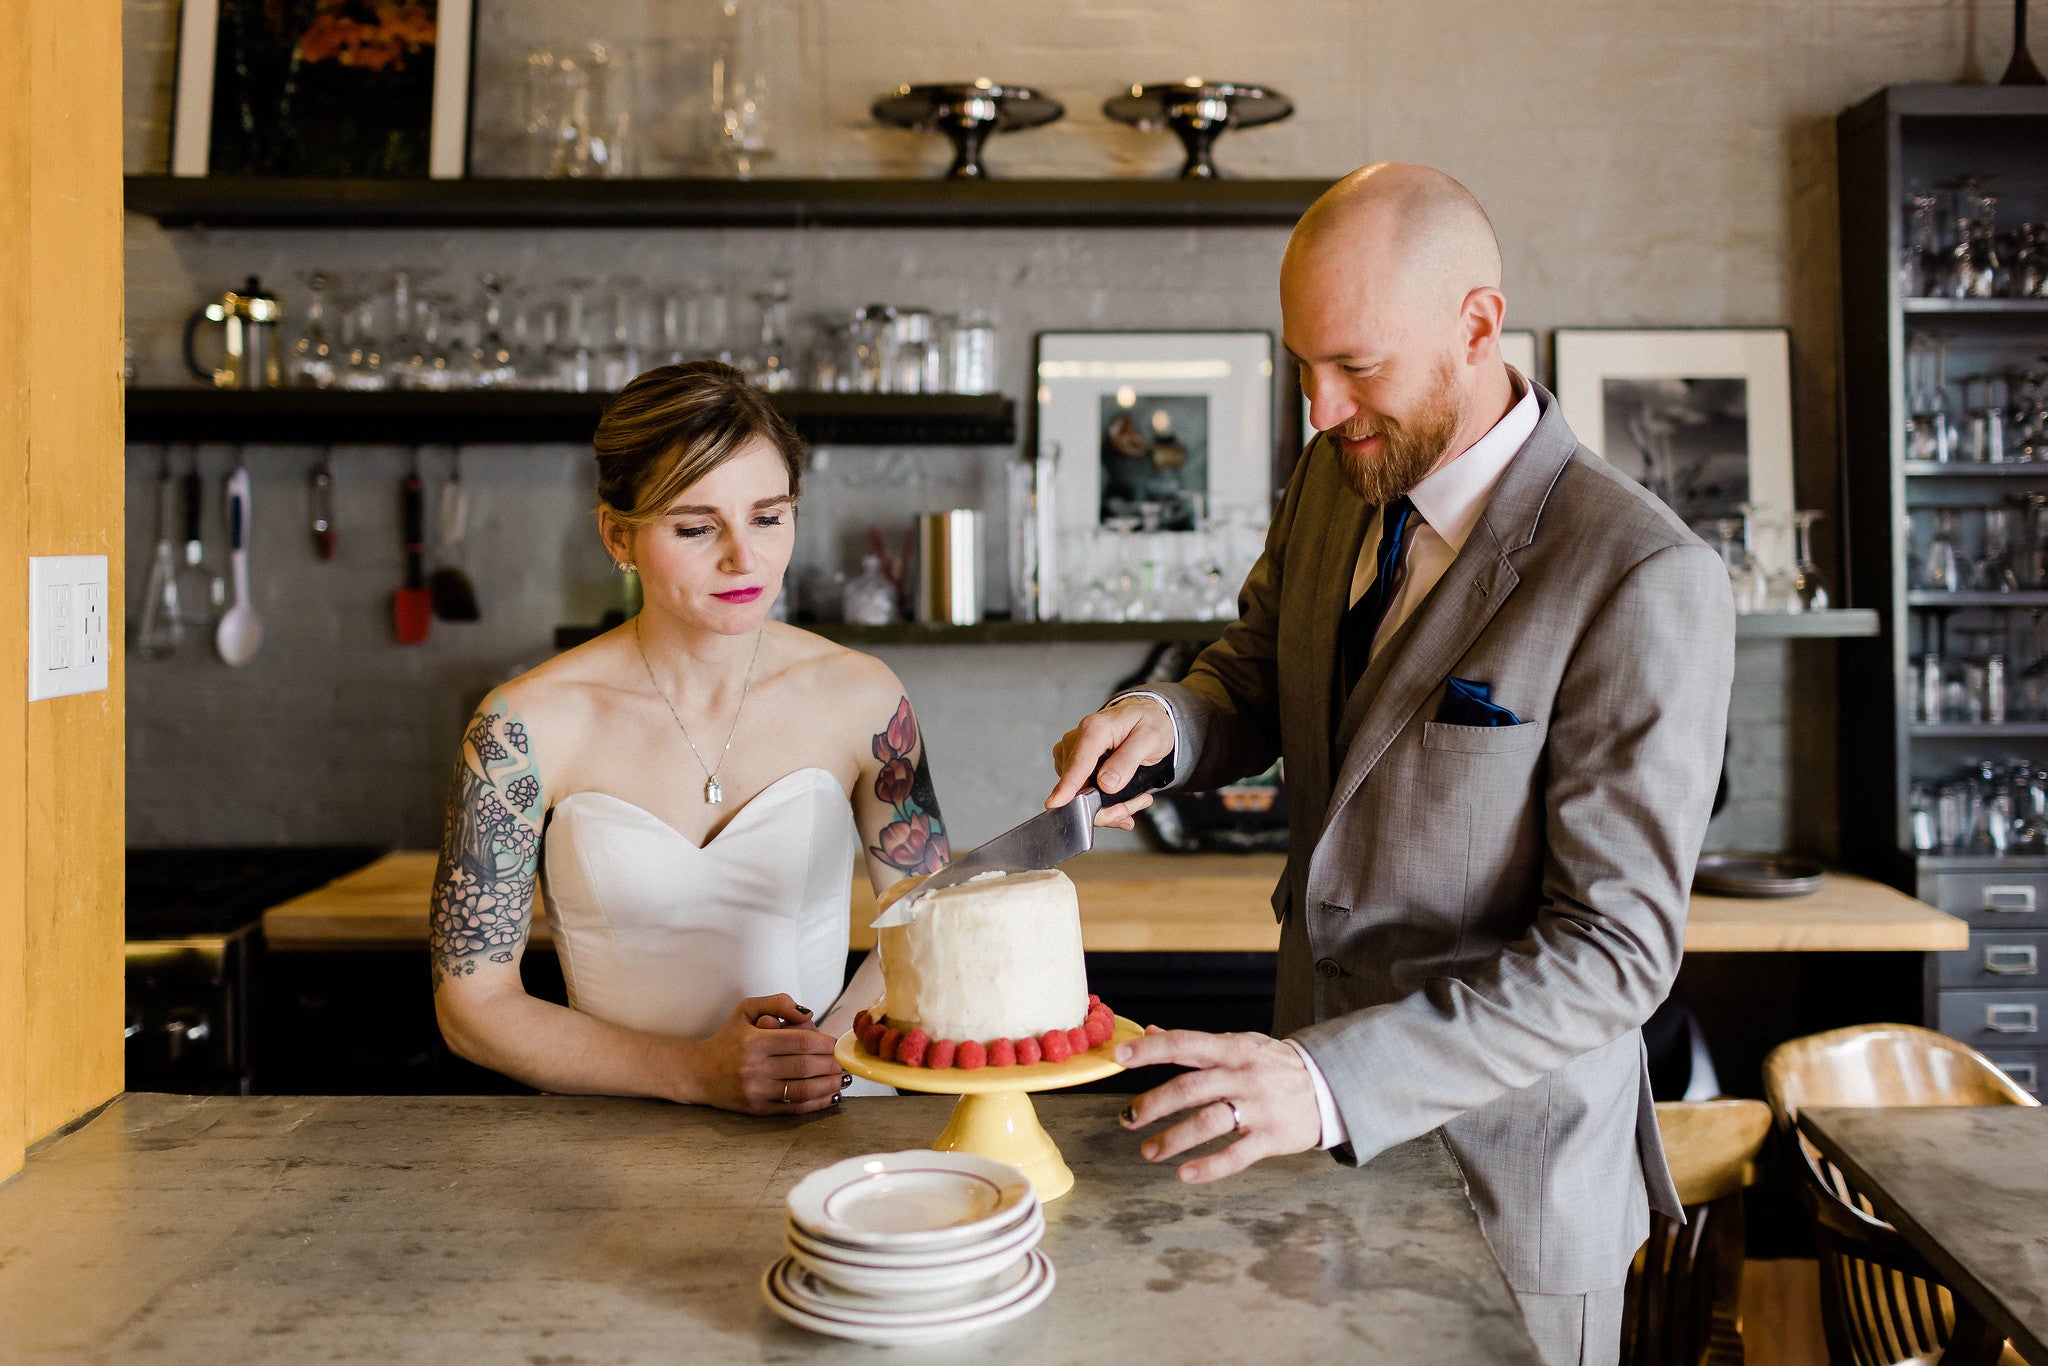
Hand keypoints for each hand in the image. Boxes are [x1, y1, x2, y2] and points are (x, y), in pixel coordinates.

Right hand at [684, 994, 847, 1115]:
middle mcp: (755, 1067)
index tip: (835, 1045)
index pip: (801, 1042)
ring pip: (803, 1089)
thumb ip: (778, 1003)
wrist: (698, 1072)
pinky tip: (830, 1096)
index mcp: (755, 1041)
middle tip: (844, 1063)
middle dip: (831, 1064)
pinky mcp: (758, 1108)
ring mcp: (756, 1090)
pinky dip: (816, 1103)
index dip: (825, 1044)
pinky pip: (793, 1107)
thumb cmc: (727, 1038)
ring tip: (843, 1080)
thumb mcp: (746, 1009)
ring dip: (829, 1085)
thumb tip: (809, 1013)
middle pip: (806, 1066)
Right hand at [1048, 696, 1174, 828]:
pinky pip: (1083, 794)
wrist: (1146, 716)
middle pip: (1080, 786)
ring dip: (1109, 806)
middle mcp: (1077, 740)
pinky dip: (1105, 803)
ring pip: (1081, 794)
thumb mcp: (1150, 738)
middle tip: (1138, 803)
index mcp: (1095, 729)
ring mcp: (1072, 754)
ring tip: (1136, 798)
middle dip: (1108, 805)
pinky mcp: (1073, 766)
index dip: (1068, 785)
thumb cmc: (1149, 723)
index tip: (1057, 802)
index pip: (1079, 761)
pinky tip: (1123, 798)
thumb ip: (1127, 760)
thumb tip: (1106, 784)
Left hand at [1114, 1026, 1320, 1182]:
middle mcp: (1242, 1076)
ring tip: (1149, 1152)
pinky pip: (1235, 1156)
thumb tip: (1150, 1031)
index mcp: (1232, 1050)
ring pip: (1208, 1123)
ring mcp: (1258, 1107)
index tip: (1120, 1058)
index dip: (1151, 1051)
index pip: (1185, 1044)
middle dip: (1153, 1104)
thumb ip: (1195, 1043)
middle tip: (1127, 1119)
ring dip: (1173, 1139)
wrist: (1327, 1087)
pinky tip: (1184, 1173)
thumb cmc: (1273, 1065)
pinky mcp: (1271, 1137)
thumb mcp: (1239, 1044)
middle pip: (1190, 1088)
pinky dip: (1208, 1167)